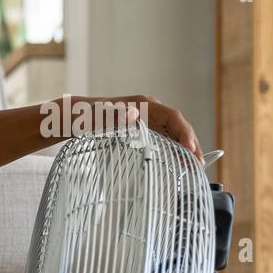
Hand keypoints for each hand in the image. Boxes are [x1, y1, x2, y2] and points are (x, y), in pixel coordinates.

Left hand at [68, 94, 204, 163]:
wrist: (75, 118)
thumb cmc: (84, 117)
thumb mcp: (96, 116)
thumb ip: (113, 115)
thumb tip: (133, 114)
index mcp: (143, 105)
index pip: (172, 117)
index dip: (184, 132)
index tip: (190, 149)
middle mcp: (149, 111)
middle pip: (177, 127)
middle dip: (190, 144)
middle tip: (198, 165)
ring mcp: (147, 121)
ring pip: (173, 134)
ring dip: (184, 150)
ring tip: (194, 168)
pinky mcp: (142, 131)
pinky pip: (163, 140)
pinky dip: (172, 151)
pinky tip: (178, 163)